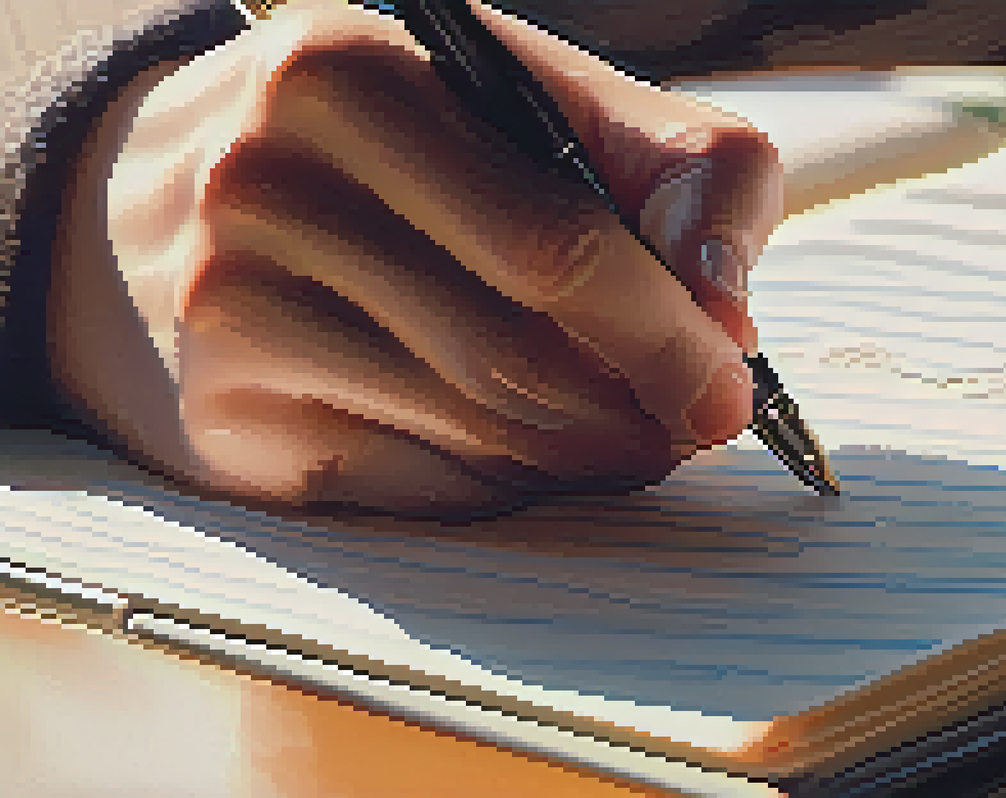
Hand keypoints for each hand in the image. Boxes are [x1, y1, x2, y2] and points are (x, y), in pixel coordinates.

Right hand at [54, 0, 782, 516]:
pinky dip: (504, 482)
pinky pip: (420, 487)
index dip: (668, 330)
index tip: (731, 382)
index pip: (558, 240)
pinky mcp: (227, 423)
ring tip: (632, 434)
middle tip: (694, 421)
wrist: (151, 201)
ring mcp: (232, 316)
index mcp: (351, 77)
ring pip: (478, 432)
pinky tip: (527, 450)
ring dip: (586, 452)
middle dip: (639, 405)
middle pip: (520, 353)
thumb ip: (669, 168)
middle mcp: (267, 189)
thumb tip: (729, 310)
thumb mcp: (524, 99)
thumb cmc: (383, 149)